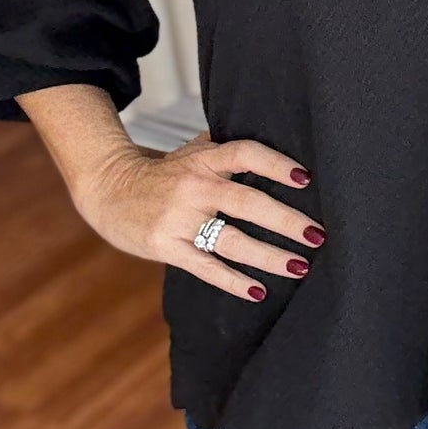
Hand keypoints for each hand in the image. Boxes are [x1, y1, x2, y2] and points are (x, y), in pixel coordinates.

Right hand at [76, 131, 323, 300]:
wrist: (110, 190)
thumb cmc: (164, 173)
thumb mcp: (193, 151)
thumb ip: (227, 148)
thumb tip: (278, 137)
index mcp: (204, 159)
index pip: (246, 154)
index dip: (276, 165)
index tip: (306, 179)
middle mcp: (194, 186)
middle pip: (247, 202)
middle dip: (286, 221)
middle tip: (317, 235)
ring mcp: (179, 219)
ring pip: (231, 240)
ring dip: (268, 255)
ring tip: (299, 266)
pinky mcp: (166, 246)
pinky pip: (206, 267)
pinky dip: (233, 280)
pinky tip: (258, 290)